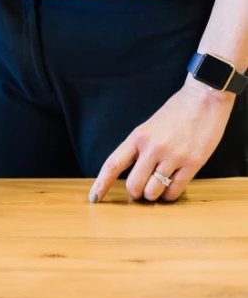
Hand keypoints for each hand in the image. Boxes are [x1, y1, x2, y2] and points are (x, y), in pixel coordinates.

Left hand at [90, 79, 233, 202]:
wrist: (204, 99)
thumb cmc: (175, 113)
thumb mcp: (148, 127)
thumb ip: (138, 148)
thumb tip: (130, 172)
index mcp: (137, 137)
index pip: (112, 165)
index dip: (101, 184)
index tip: (94, 198)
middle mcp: (152, 148)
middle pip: (134, 184)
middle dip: (135, 194)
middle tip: (140, 193)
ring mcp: (173, 156)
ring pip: (154, 191)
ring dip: (153, 196)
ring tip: (157, 191)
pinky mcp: (193, 163)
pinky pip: (175, 189)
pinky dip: (170, 195)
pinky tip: (170, 191)